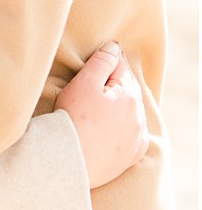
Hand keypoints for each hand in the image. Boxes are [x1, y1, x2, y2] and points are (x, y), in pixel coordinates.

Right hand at [55, 41, 147, 188]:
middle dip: (114, 83)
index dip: (106, 61)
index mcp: (130, 97)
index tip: (95, 59)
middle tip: (95, 80)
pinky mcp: (132, 155)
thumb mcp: (83, 84)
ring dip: (119, 106)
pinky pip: (131, 135)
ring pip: (131, 113)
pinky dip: (123, 128)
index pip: (120, 69)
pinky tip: (108, 128)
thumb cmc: (73, 120)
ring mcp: (137, 138)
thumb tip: (114, 47)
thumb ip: (101, 62)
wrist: (69, 162)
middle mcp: (139, 117)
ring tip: (99, 105)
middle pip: (127, 91)